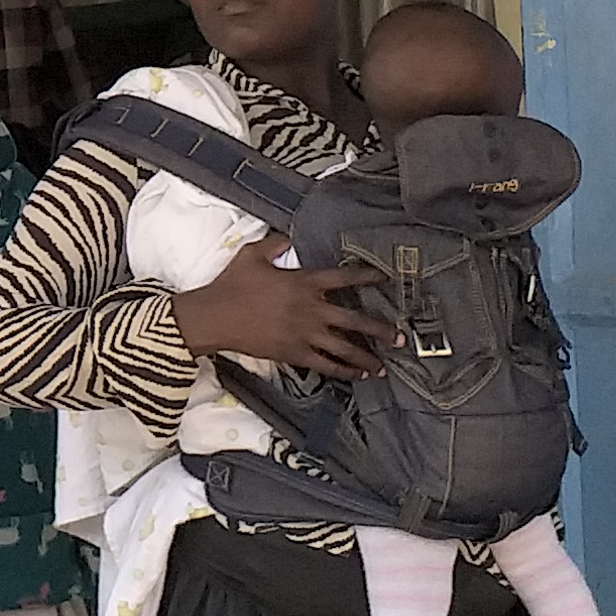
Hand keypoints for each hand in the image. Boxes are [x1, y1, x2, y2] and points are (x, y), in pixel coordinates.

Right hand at [168, 236, 393, 378]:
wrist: (214, 317)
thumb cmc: (231, 285)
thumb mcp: (251, 255)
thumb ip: (274, 244)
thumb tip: (287, 239)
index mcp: (303, 282)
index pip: (343, 278)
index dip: (366, 277)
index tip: (384, 280)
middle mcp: (311, 309)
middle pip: (355, 320)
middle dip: (381, 329)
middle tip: (400, 336)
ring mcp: (304, 334)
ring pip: (345, 348)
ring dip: (367, 356)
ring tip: (385, 364)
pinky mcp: (294, 354)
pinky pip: (326, 365)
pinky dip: (344, 371)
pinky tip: (357, 375)